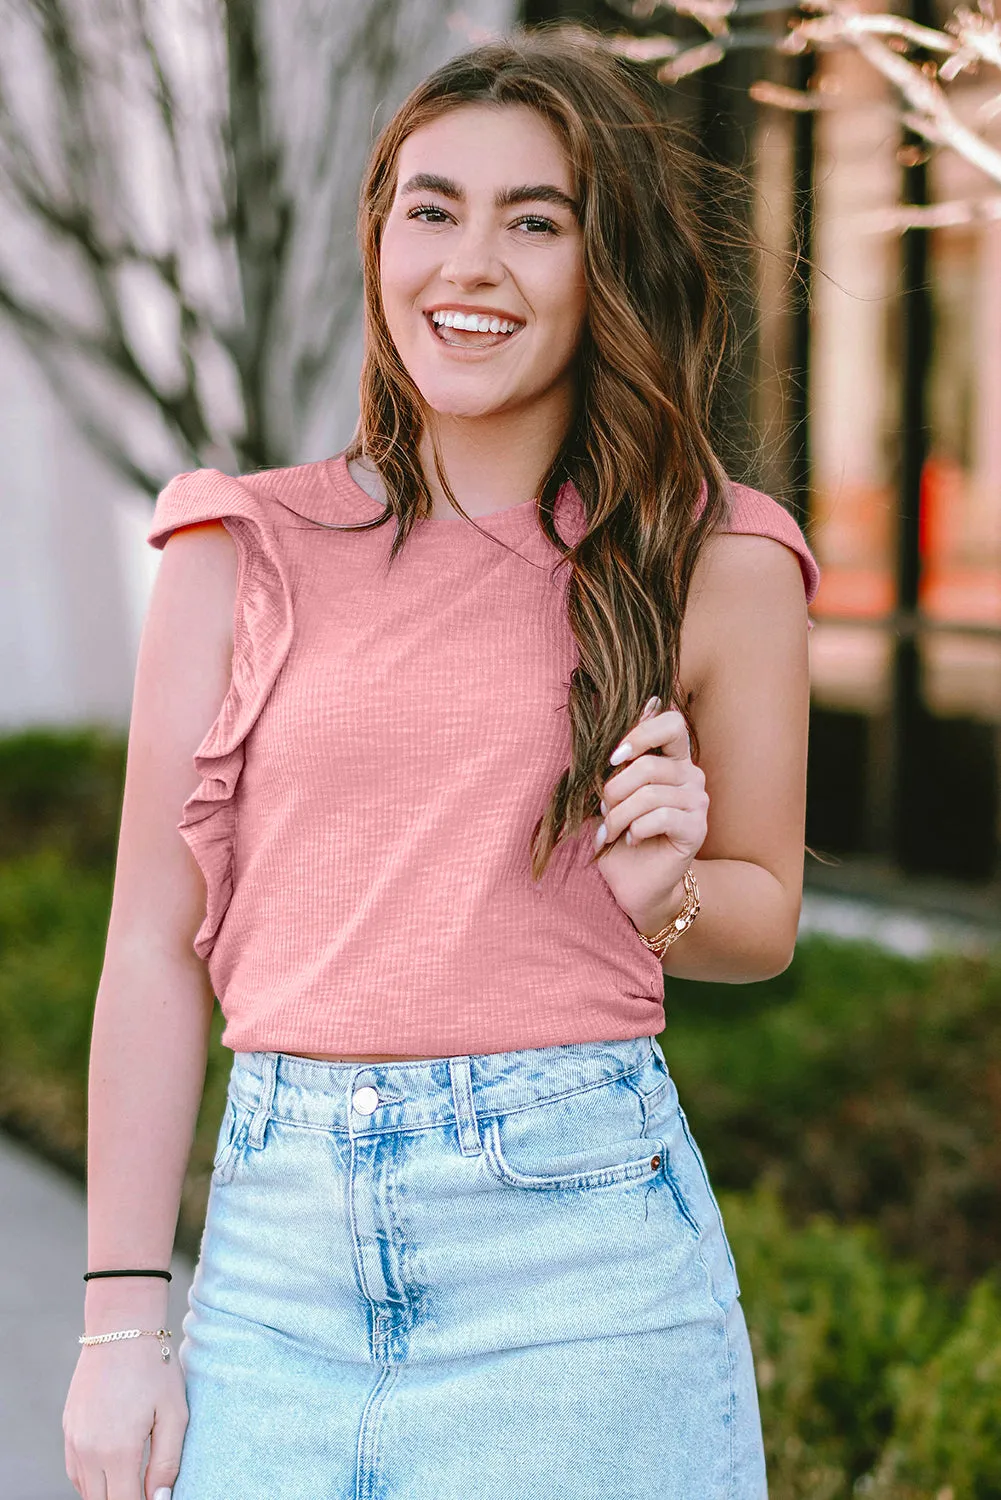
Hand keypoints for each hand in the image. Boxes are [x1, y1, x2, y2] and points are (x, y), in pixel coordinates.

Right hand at [63, 1336, 187, 1499]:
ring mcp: (74, 1440)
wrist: (121, 1328)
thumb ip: (167, 1463)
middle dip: (125, 1499)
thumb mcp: (174, 1413)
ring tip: (133, 1479)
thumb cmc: (155, 1368)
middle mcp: (89, 1450)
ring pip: (86, 1490)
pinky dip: (91, 1479)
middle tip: (147, 1489)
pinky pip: (75, 1470)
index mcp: (118, 1450)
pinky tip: (112, 1469)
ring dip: (107, 1492)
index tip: (156, 1497)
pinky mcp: (68, 1428)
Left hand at [592, 698, 708, 935]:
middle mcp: (691, 774)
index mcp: (672, 758)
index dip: (640, 733)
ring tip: (612, 831)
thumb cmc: (620, 832)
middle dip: (615, 789)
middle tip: (604, 811)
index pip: (672, 723)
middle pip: (650, 765)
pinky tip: (632, 840)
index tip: (612, 758)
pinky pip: (661, 817)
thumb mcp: (612, 791)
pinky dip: (637, 829)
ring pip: (650, 794)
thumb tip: (634, 709)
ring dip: (620, 815)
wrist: (635, 882)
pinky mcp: (697, 829)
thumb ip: (619, 758)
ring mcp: (698, 802)